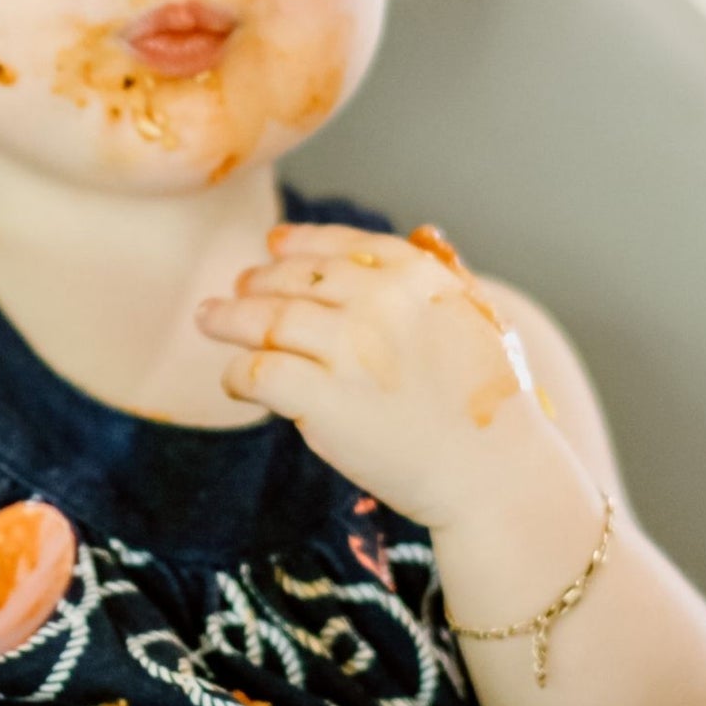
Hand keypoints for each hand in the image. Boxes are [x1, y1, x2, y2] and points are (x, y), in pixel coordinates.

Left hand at [194, 221, 540, 526]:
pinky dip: (236, 374)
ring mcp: (349, 349)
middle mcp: (379, 302)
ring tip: (209, 319)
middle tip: (236, 288)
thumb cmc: (492, 406)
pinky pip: (258, 373)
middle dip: (258, 281)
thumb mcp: (480, 318)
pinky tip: (232, 382)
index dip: (301, 243)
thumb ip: (445, 274)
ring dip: (229, 318)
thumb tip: (425, 230)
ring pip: (266, 319)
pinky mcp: (323, 399)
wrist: (495, 475)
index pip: (343, 245)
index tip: (274, 244)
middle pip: (296, 280)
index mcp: (417, 276)